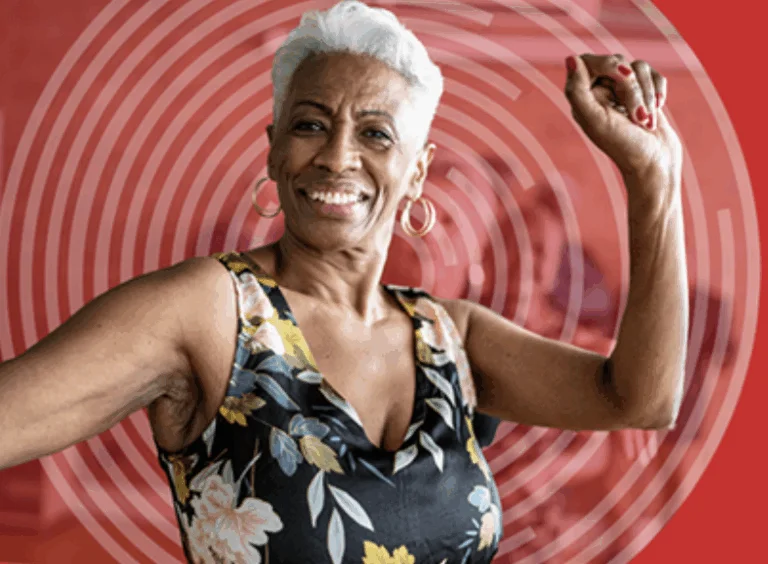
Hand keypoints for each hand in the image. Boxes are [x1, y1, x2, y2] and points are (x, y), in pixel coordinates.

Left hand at [564, 54, 681, 191]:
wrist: (655, 165)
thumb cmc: (623, 146)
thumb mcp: (596, 120)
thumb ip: (578, 91)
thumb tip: (571, 58)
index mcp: (582, 98)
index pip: (587, 60)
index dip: (606, 62)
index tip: (621, 75)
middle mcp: (600, 93)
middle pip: (617, 62)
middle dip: (631, 87)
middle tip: (636, 116)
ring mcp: (622, 92)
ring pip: (638, 67)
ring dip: (646, 93)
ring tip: (646, 121)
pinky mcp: (644, 93)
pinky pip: (653, 73)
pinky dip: (657, 90)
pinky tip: (657, 111)